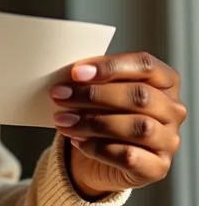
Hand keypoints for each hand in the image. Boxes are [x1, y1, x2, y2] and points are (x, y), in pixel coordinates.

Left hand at [50, 52, 186, 198]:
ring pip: (136, 127)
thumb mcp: (100, 87)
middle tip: (60, 95)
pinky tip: (77, 141)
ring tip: (63, 120)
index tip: (76, 72)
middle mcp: (172, 109)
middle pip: (139, 96)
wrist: (102, 154)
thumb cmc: (103, 110)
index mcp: (164, 80)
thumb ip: (93, 77)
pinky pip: (129, 156)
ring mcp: (168, 140)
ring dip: (92, 121)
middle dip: (94, 94)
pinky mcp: (158, 167)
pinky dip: (97, 147)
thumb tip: (70, 74)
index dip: (110, 66)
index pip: (144, 65)